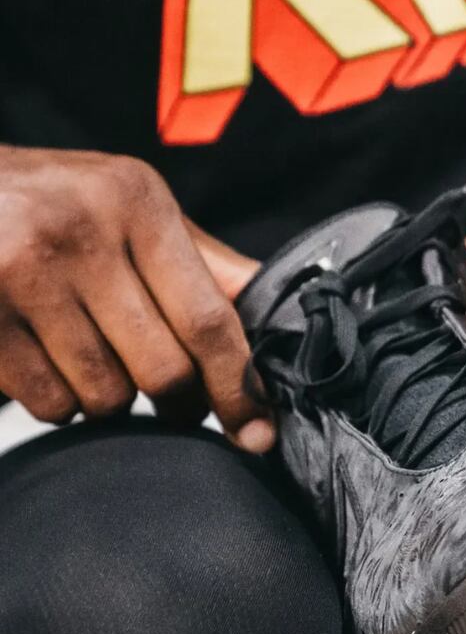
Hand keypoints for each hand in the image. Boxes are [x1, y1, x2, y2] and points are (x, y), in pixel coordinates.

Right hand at [0, 146, 272, 451]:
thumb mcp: (135, 211)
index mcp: (136, 202)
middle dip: (178, 402)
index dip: (238, 386)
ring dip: (113, 398)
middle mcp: (80, 232)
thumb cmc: (59, 206)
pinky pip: (49, 405)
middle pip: (163, 371)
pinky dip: (62, 401)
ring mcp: (21, 276)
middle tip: (174, 398)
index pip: (206, 318)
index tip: (258, 431)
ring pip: (106, 396)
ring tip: (95, 354)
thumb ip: (205, 265)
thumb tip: (273, 313)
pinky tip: (51, 359)